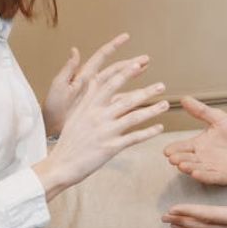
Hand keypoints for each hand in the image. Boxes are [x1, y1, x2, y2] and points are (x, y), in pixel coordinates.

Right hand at [37, 54, 167, 193]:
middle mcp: (98, 116)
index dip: (124, 73)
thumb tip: (95, 83)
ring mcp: (105, 131)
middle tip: (161, 85)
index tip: (137, 64)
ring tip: (165, 104)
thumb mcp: (76, 115)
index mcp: (88, 106)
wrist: (61, 164)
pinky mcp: (111, 147)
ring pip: (134, 117)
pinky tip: (159, 128)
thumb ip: (88, 99)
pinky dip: (149, 132)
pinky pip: (134, 138)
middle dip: (146, 91)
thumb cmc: (69, 140)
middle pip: (126, 99)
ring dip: (152, 110)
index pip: (109, 84)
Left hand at [43, 33, 136, 137]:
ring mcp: (100, 97)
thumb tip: (74, 50)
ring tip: (146, 70)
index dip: (114, 46)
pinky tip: (140, 96)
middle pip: (116, 69)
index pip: (102, 57)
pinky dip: (130, 97)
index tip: (126, 37)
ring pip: (121, 83)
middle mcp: (94, 84)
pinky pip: (119, 101)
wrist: (52, 128)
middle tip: (146, 58)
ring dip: (133, 76)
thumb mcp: (58, 86)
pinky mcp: (102, 110)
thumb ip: (68, 69)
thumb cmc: (52, 107)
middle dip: (131, 62)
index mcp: (84, 76)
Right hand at [162, 97, 226, 184]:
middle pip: (187, 159)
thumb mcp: (218, 118)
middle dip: (179, 159)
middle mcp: (202, 157)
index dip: (174, 149)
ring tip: (182, 166)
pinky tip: (196, 174)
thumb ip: (200, 110)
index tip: (167, 150)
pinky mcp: (222, 176)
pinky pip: (211, 177)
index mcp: (198, 144)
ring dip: (189, 168)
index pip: (182, 147)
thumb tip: (184, 99)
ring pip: (196, 169)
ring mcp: (211, 168)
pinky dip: (203, 176)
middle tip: (173, 158)